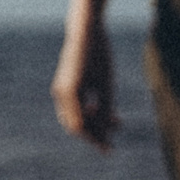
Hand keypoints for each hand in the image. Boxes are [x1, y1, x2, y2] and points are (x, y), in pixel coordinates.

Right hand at [52, 24, 116, 149]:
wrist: (86, 31)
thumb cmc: (99, 55)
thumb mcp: (106, 83)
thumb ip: (106, 106)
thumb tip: (108, 130)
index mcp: (70, 93)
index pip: (80, 127)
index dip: (95, 139)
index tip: (109, 149)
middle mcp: (61, 93)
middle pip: (76, 124)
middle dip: (94, 133)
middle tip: (113, 141)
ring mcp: (62, 89)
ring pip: (76, 115)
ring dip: (94, 121)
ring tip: (117, 122)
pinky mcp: (67, 85)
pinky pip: (76, 105)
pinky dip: (90, 111)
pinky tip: (106, 110)